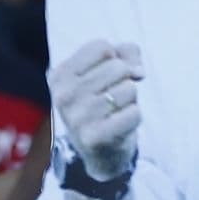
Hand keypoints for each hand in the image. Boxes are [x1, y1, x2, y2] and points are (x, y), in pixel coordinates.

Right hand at [48, 40, 143, 180]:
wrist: (100, 152)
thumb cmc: (104, 103)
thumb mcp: (107, 72)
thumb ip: (126, 54)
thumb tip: (138, 71)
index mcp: (59, 75)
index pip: (102, 47)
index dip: (115, 58)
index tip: (108, 75)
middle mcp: (63, 96)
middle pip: (117, 67)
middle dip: (125, 80)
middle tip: (112, 98)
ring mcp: (77, 118)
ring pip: (129, 89)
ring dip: (130, 100)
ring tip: (115, 112)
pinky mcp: (94, 138)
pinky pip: (135, 113)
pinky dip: (134, 117)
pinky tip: (120, 126)